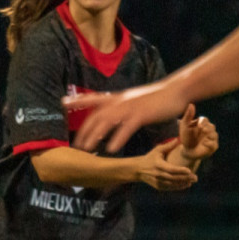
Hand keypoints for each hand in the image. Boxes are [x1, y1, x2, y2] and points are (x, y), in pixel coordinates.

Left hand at [62, 81, 188, 152]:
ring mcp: (129, 107)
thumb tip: (110, 117)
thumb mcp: (133, 99)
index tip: (63, 102)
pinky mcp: (141, 114)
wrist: (176, 90)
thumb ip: (120, 107)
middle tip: (76, 145)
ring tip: (87, 149)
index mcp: (116, 98)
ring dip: (95, 136)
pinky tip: (111, 149)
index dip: (77, 100)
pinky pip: (126, 128)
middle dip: (84, 131)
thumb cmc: (155, 97)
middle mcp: (119, 101)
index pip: (92, 98)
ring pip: (106, 122)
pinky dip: (117, 138)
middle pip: (96, 116)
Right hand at [135, 139, 196, 190]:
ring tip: (192, 181)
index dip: (180, 170)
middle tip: (195, 177)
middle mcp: (157, 174)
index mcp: (158, 164)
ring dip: (183, 183)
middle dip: (185, 178)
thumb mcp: (157, 150)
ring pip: (172, 184)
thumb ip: (168, 146)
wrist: (138, 169)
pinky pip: (170, 188)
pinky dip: (178, 187)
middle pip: (173, 178)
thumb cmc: (150, 158)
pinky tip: (186, 184)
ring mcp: (157, 181)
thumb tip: (179, 139)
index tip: (189, 170)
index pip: (170, 169)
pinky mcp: (158, 186)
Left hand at [177, 103, 218, 160]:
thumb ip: (188, 115)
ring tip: (204, 133)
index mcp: (202, 125)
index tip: (198, 124)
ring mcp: (211, 139)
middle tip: (202, 128)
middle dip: (207, 127)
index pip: (205, 119)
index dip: (203, 121)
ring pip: (214, 134)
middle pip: (211, 126)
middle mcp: (208, 131)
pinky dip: (209, 143)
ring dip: (209, 134)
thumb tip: (191, 104)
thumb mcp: (185, 126)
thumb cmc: (186, 137)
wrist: (186, 150)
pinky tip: (204, 142)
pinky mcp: (212, 147)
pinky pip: (214, 144)